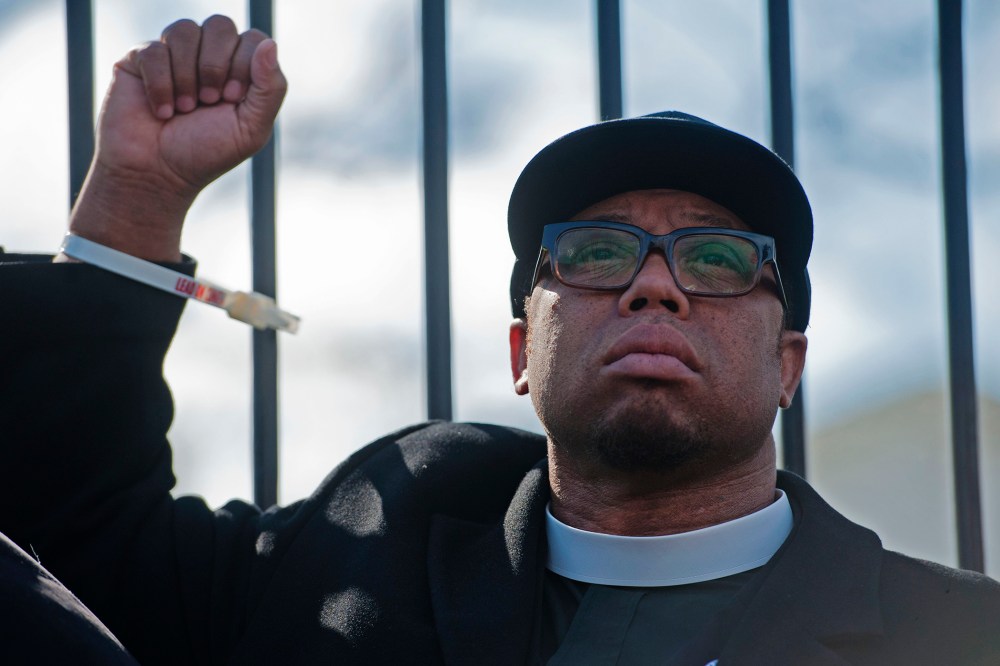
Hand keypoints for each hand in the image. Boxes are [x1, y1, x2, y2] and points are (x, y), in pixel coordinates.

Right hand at [61, 16, 286, 261]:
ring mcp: (173, 55)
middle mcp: (207, 57)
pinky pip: (153, 49)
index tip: (232, 98)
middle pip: (220, 25)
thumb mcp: (251, 129)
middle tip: (209, 101)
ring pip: (185, 31)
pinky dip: (160, 84)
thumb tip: (270, 43)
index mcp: (240, 71)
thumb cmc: (206, 154)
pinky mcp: (140, 59)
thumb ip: (269, 88)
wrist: (156, 175)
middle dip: (215, 65)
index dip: (244, 64)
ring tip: (185, 109)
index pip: (253, 39)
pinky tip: (162, 111)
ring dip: (187, 76)